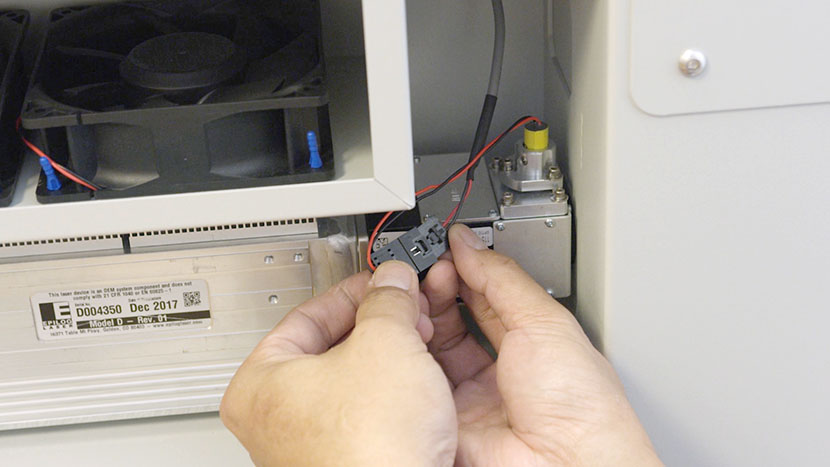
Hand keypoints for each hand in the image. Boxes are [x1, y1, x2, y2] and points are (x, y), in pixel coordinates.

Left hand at [221, 262, 456, 465]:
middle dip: (376, 324)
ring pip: (349, 379)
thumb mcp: (386, 345)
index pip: (306, 314)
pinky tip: (415, 388)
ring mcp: (305, 445)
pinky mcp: (340, 462)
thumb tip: (393, 281)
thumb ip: (388, 301)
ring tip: (417, 346)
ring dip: (387, 356)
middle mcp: (273, 419)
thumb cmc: (369, 450)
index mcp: (259, 384)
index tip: (381, 281)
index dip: (353, 290)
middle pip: (328, 346)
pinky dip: (388, 393)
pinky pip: (363, 412)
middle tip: (406, 311)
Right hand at [423, 225, 661, 465]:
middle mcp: (498, 371)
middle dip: (438, 290)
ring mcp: (469, 397)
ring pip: (429, 350)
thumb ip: (501, 279)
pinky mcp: (445, 421)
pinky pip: (416, 383)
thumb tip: (469, 245)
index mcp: (530, 345)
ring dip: (421, 318)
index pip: (486, 297)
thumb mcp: (542, 320)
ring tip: (417, 295)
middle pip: (453, 321)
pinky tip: (409, 331)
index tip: (446, 251)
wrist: (567, 462)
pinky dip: (407, 356)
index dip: (465, 271)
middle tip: (429, 270)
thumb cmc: (579, 404)